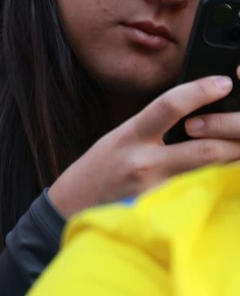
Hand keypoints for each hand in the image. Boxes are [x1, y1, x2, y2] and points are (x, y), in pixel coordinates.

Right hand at [49, 71, 239, 216]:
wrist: (72, 207)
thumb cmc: (99, 171)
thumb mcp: (120, 139)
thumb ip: (154, 128)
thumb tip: (195, 115)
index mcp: (130, 135)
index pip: (169, 105)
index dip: (200, 91)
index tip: (224, 82)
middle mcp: (144, 162)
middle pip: (206, 147)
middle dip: (236, 135)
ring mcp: (158, 191)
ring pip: (212, 173)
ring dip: (235, 159)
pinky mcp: (166, 213)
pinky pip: (204, 195)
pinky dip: (222, 183)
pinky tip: (230, 176)